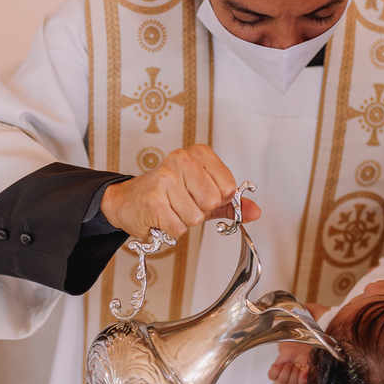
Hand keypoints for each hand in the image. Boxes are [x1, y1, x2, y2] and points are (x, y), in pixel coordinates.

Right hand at [100, 145, 260, 237]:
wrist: (128, 201)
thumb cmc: (168, 195)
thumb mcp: (203, 193)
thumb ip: (231, 203)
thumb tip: (255, 211)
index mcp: (198, 154)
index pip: (228, 186)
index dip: (217, 198)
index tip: (201, 194)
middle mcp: (181, 159)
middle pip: (212, 201)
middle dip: (200, 211)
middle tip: (184, 203)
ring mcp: (165, 179)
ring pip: (196, 217)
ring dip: (185, 221)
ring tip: (171, 209)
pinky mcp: (153, 201)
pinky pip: (179, 228)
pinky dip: (171, 230)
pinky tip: (161, 216)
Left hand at [268, 341, 313, 383]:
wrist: (296, 350)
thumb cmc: (305, 359)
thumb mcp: (310, 364)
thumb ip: (310, 371)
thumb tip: (303, 378)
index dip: (302, 377)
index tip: (303, 368)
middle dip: (294, 373)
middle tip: (297, 365)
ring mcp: (283, 381)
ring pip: (281, 382)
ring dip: (286, 371)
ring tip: (290, 364)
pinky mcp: (274, 375)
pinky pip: (272, 376)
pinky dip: (277, 369)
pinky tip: (282, 365)